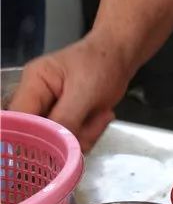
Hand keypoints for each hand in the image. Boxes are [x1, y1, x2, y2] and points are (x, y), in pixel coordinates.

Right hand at [8, 31, 131, 150]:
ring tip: (101, 115)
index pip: (19, 117)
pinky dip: (88, 135)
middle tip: (90, 123)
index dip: (31, 137)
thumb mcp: (85, 90)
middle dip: (65, 137)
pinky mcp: (63, 121)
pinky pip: (69, 141)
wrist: (122, 56)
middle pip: (36, 135)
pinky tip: (101, 117)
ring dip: (82, 136)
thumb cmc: (103, 63)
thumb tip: (51, 147)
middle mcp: (36, 99)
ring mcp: (50, 111)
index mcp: (34, 83)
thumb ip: (65, 118)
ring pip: (55, 143)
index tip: (53, 148)